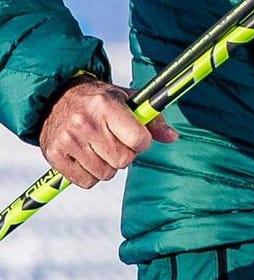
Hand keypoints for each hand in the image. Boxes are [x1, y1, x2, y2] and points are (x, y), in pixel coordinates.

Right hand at [38, 80, 177, 188]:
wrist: (58, 97)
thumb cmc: (99, 100)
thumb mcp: (128, 100)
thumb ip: (153, 119)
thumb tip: (173, 137)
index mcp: (106, 105)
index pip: (138, 140)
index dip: (142, 142)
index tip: (136, 137)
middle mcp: (85, 122)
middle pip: (123, 160)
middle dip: (125, 154)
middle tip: (116, 142)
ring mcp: (68, 140)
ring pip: (105, 174)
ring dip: (108, 166)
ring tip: (100, 148)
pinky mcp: (54, 155)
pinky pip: (86, 182)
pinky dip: (91, 175)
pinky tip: (86, 157)